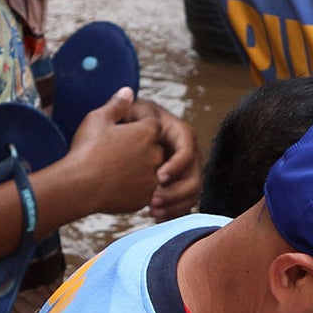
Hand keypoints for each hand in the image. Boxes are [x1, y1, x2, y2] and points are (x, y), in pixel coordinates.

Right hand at [64, 87, 164, 215]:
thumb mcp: (98, 119)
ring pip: (151, 170)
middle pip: (155, 147)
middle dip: (141, 147)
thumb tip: (129, 91)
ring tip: (116, 169)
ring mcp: (151, 178)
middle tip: (118, 152)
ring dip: (139, 168)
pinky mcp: (145, 197)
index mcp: (147, 132)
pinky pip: (144, 189)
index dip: (137, 125)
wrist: (79, 186)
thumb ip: (117, 104)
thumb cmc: (87, 150)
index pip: (152, 123)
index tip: (123, 131)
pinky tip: (116, 184)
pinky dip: (134, 187)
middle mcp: (155, 154)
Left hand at [129, 98, 201, 219]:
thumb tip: (126, 94)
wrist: (118, 147)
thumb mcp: (117, 117)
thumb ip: (122, 107)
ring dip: (175, 205)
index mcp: (178, 133)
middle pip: (195, 176)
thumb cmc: (118, 128)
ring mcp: (185, 171)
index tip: (158, 177)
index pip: (187, 149)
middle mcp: (186, 153)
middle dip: (176, 192)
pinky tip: (156, 218)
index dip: (176, 165)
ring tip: (153, 211)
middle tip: (154, 201)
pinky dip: (173, 212)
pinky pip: (184, 203)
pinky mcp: (178, 187)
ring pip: (192, 193)